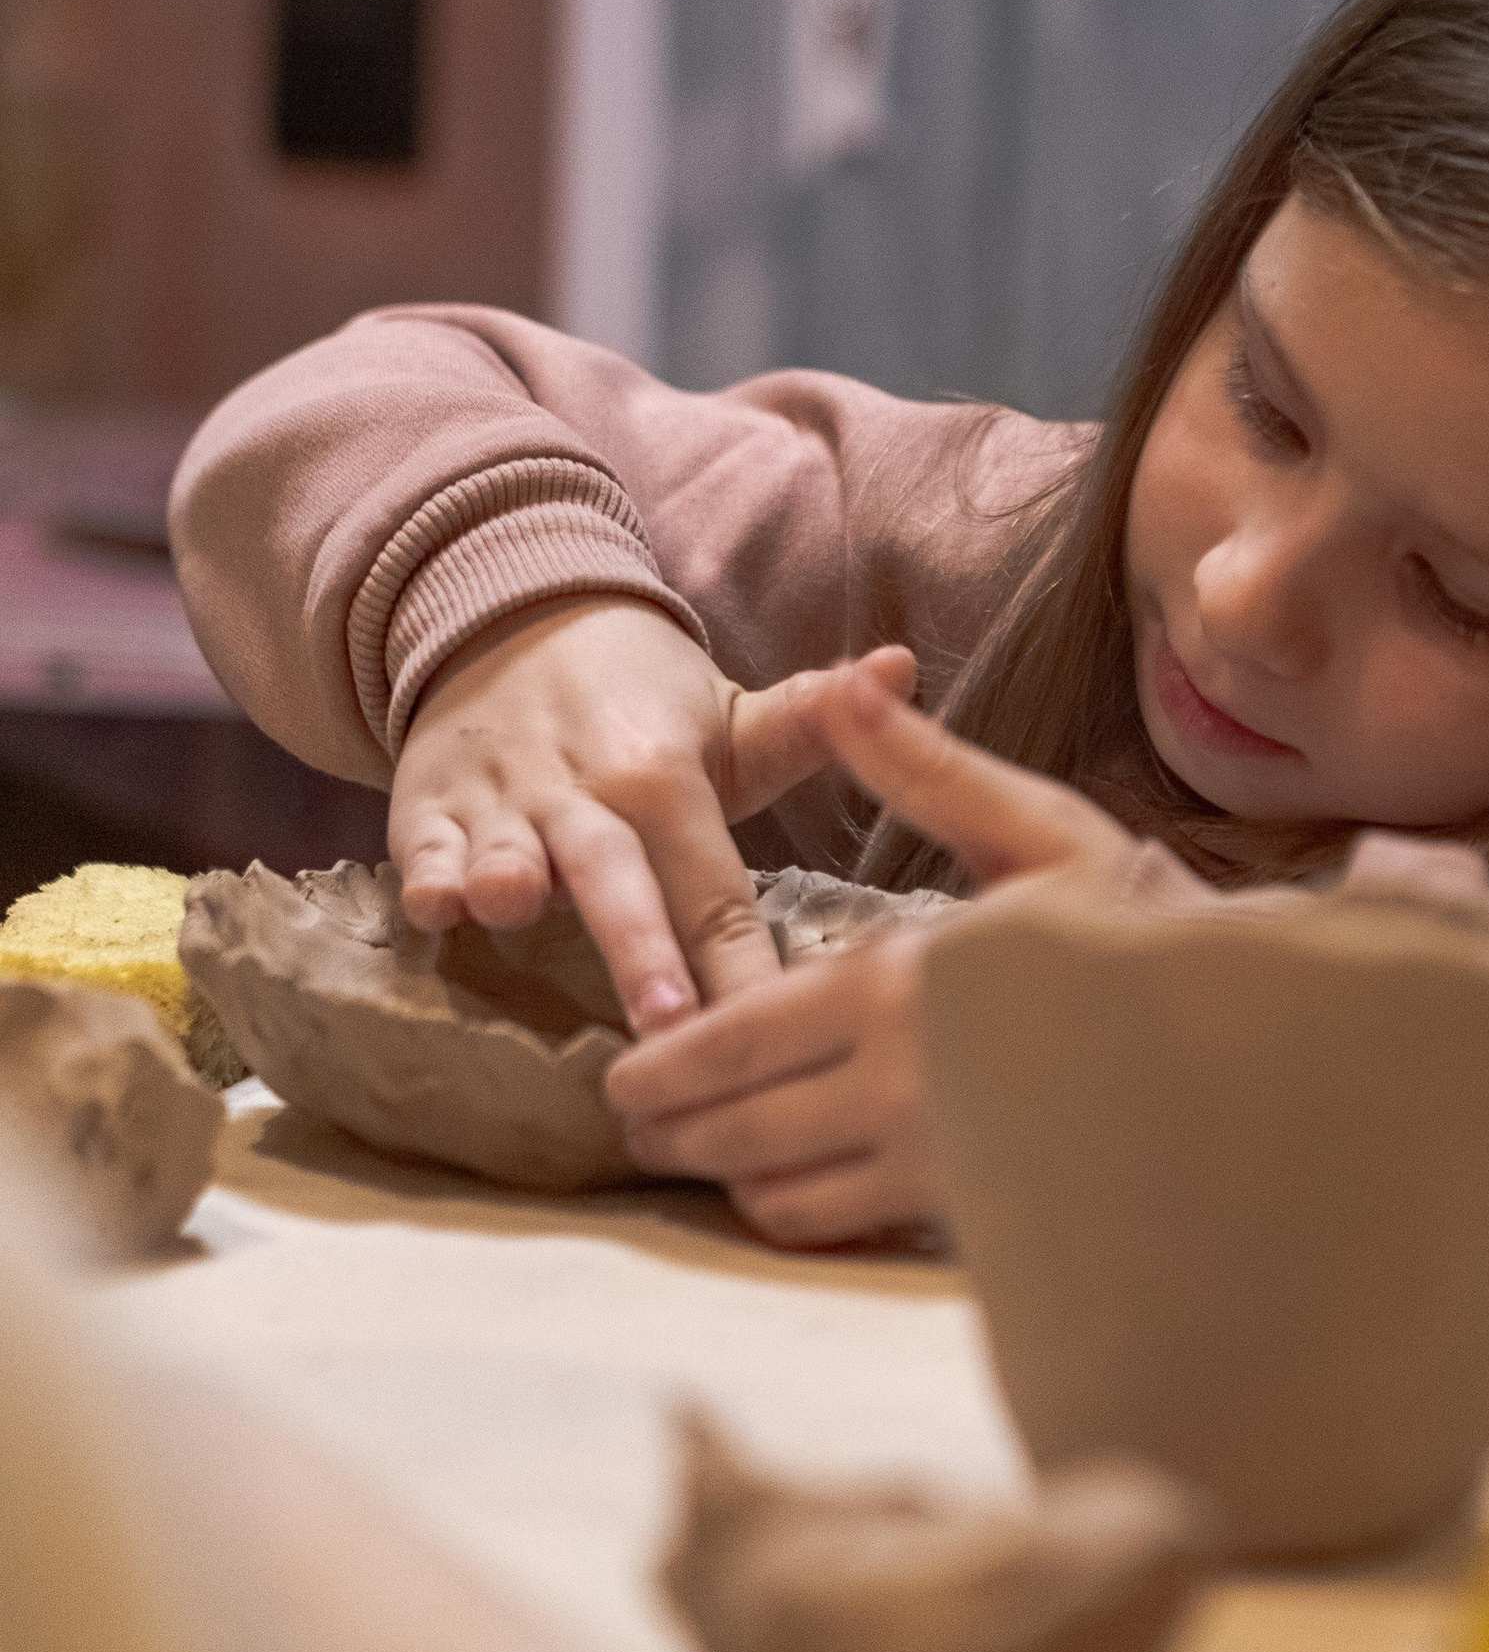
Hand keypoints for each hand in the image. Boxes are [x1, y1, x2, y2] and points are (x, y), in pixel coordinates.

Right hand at [391, 595, 923, 1031]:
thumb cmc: (638, 707)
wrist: (507, 625)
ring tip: (518, 914)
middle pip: (618, 878)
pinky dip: (423, 873)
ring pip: (507, 854)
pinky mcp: (427, 809)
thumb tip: (906, 665)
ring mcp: (503, 803)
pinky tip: (431, 909)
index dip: (742, 960)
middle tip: (666, 1026)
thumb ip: (813, 720)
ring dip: (508, 882)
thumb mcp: (727, 717)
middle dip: (639, 948)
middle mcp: (586, 793)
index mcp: (667, 776)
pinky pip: (419, 847)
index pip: (715, 883)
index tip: (781, 1023)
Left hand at [604, 658, 1159, 1243]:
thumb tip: (847, 686)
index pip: (732, 1044)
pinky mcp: (971, 1214)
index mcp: (900, 986)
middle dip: (670, 1132)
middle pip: (734, 1134)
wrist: (1252, 1041)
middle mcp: (904, 1088)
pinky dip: (804, 1215)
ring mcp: (939, 1165)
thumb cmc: (1140, 923)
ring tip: (712, 1150)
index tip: (622, 1076)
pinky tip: (800, 1183)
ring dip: (731, 1177)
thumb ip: (925, 769)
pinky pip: (849, 1233)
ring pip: (781, 1198)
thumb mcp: (1036, 829)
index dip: (660, 1069)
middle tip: (640, 1121)